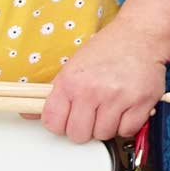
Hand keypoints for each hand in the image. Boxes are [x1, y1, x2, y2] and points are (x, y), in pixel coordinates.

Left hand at [40, 20, 168, 143]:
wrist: (140, 35)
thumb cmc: (107, 49)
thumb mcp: (73, 66)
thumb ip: (54, 92)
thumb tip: (29, 114)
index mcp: (70, 81)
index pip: (53, 123)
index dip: (60, 124)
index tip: (67, 118)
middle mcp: (92, 91)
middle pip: (78, 135)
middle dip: (85, 127)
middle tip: (92, 112)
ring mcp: (118, 98)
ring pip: (103, 135)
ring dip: (107, 125)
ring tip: (111, 106)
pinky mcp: (141, 103)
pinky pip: (127, 131)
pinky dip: (126, 125)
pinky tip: (125, 108)